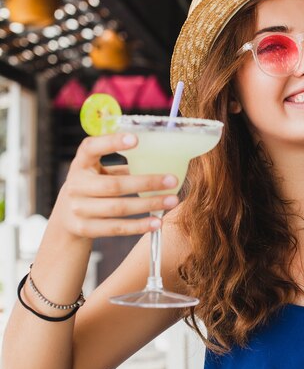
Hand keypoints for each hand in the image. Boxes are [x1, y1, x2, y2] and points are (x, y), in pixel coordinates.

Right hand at [48, 133, 179, 239]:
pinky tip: (157, 222)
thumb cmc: (93, 187)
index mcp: (80, 164)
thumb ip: (123, 166)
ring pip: (118, 208)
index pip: (91, 148)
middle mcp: (76, 185)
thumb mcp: (100, 172)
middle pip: (114, 185)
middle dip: (147, 183)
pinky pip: (116, 228)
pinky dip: (139, 226)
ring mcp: (78, 209)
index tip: (136, 139)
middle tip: (173, 180)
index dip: (111, 143)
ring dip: (149, 204)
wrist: (65, 219)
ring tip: (172, 200)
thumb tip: (162, 161)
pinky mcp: (83, 229)